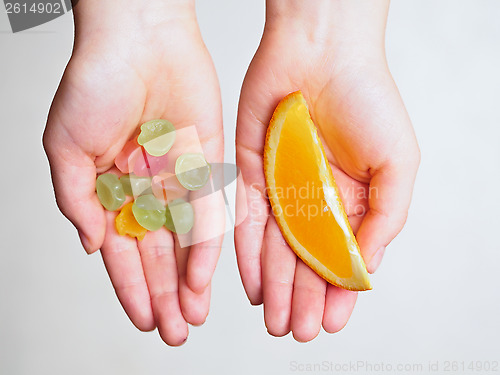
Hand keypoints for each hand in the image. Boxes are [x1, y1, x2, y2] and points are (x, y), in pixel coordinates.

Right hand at [43, 0, 223, 345]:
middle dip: (164, 294)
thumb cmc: (96, 83)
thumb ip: (77, 200)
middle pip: (158, 253)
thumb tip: (92, 246)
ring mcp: (178, 178)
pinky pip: (209, 212)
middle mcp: (147, 188)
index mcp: (111, 187)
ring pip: (186, 241)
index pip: (123, 250)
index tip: (143, 318)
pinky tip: (203, 279)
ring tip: (191, 318)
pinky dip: (206, 247)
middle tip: (174, 331)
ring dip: (187, 282)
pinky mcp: (208, 163)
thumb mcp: (66, 147)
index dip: (131, 286)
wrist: (139, 39)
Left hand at [235, 0, 419, 341]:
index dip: (336, 293)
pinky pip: (246, 221)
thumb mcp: (397, 164)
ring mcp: (281, 188)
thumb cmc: (368, 99)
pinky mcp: (249, 173)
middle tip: (293, 331)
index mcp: (351, 199)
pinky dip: (247, 254)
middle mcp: (314, 199)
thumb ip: (386, 218)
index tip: (327, 323)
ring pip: (275, 248)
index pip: (343, 257)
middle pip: (306, 259)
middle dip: (300, 298)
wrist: (322, 51)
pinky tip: (250, 284)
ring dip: (274, 286)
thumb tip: (367, 267)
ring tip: (273, 320)